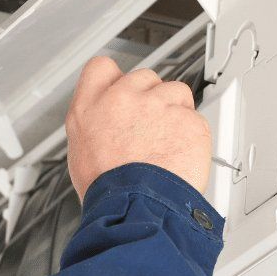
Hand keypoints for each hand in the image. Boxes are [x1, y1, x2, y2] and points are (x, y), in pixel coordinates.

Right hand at [65, 56, 211, 201]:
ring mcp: (157, 105)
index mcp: (90, 107)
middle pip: (144, 78)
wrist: (136, 207)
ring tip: (168, 143)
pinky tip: (180, 155)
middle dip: (150, 99)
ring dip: (175, 112)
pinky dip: (192, 136)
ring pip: (175, 92)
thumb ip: (96, 126)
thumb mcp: (80, 153)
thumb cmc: (108, 190)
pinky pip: (195, 119)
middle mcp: (122, 99)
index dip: (115, 79)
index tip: (124, 90)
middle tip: (150, 128)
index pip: (101, 68)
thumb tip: (106, 125)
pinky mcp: (187, 119)